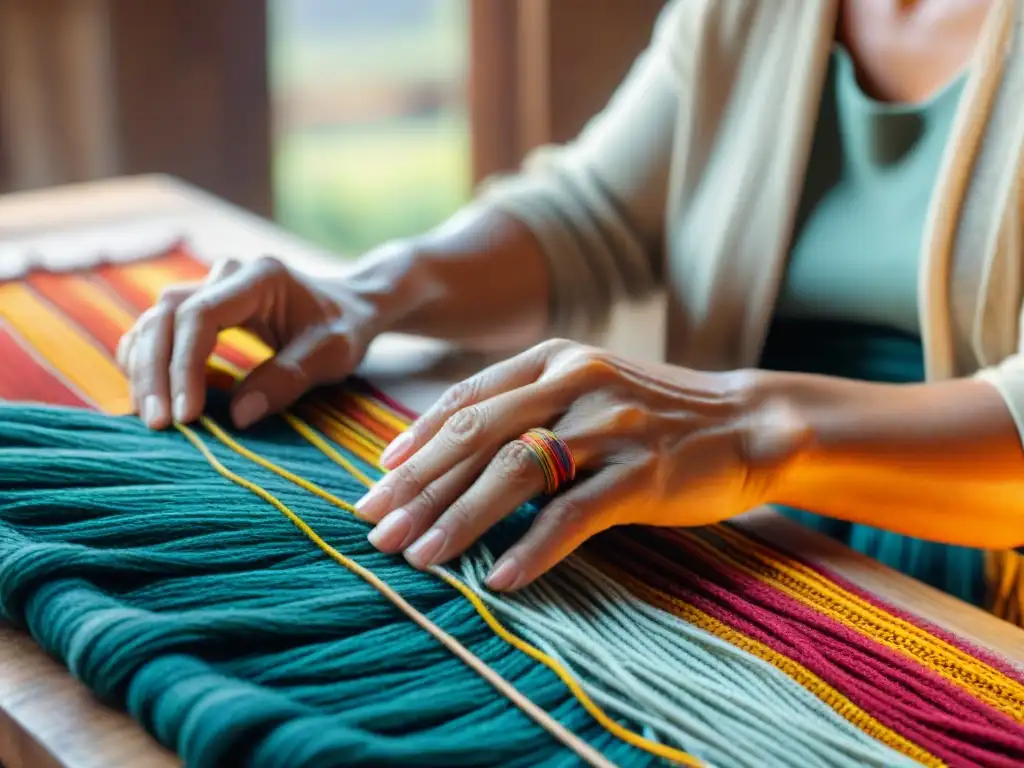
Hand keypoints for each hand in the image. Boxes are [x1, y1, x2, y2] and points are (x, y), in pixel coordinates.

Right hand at [117, 255, 381, 429]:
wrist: (349, 305)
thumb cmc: (344, 328)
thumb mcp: (334, 353)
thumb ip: (290, 378)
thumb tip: (238, 416)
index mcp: (260, 277)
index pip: (200, 315)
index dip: (186, 365)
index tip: (188, 415)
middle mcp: (226, 275)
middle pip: (166, 314)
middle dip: (156, 371)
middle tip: (158, 423)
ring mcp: (208, 286)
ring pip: (154, 320)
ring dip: (143, 367)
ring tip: (150, 417)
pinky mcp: (200, 307)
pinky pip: (157, 328)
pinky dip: (145, 360)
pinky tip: (147, 395)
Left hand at [355, 339, 807, 590]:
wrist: (749, 421)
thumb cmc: (652, 413)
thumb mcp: (585, 388)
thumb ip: (524, 406)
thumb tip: (446, 450)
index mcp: (554, 359)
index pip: (467, 401)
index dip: (416, 443)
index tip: (377, 483)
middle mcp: (576, 381)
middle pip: (477, 435)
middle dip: (419, 485)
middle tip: (376, 529)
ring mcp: (610, 425)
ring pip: (515, 472)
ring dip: (459, 519)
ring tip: (420, 559)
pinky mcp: (642, 472)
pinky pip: (573, 514)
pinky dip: (531, 548)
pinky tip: (499, 579)